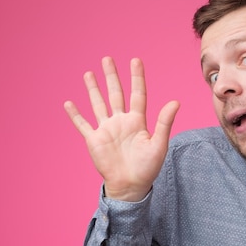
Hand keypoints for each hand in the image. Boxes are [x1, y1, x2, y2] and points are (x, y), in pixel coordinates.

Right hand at [64, 57, 179, 201]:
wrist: (131, 186)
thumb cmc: (147, 167)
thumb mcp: (159, 144)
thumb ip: (165, 122)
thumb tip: (176, 102)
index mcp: (137, 121)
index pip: (137, 94)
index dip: (137, 77)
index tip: (135, 60)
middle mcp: (121, 121)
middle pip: (116, 94)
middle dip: (111, 76)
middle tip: (108, 59)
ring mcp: (106, 129)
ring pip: (98, 104)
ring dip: (93, 89)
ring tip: (89, 73)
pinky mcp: (94, 140)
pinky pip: (83, 124)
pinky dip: (75, 114)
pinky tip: (69, 103)